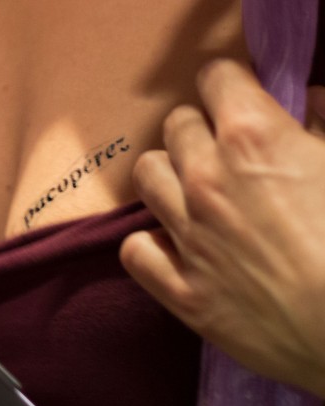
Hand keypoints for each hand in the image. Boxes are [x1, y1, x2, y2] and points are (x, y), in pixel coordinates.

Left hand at [120, 59, 324, 397]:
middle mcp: (206, 179)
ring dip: (169, 175)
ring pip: (148, 175)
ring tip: (194, 191)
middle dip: (199, 128)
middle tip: (223, 151)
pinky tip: (175, 246)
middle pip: (176, 125)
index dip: (229, 85)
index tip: (239, 100)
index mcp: (253, 140)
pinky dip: (152, 244)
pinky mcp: (180, 290)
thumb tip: (306, 101)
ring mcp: (187, 236)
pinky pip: (135, 249)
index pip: (215, 79)